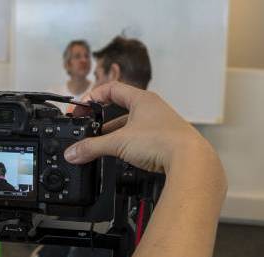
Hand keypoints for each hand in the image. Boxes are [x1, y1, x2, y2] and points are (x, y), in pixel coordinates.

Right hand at [66, 82, 213, 173]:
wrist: (190, 160)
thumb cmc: (162, 141)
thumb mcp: (119, 143)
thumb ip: (92, 147)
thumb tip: (73, 152)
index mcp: (142, 99)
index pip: (111, 88)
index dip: (93, 96)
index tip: (82, 108)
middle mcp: (152, 108)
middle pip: (120, 107)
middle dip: (102, 118)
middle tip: (88, 126)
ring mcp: (160, 124)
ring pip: (130, 124)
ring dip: (114, 132)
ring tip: (100, 144)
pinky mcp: (164, 140)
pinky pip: (140, 137)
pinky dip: (127, 143)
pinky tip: (121, 154)